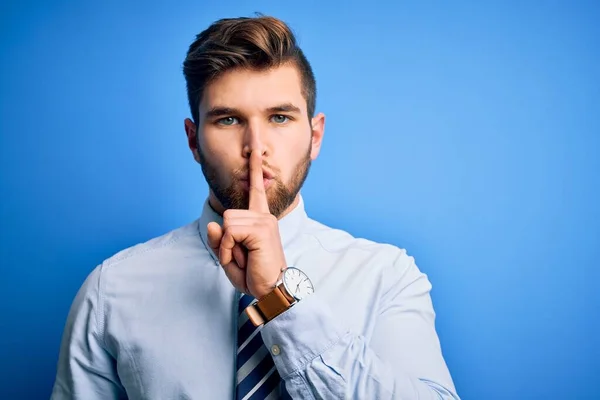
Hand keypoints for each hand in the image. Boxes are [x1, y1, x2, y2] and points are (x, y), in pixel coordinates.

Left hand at [206, 151, 286, 298]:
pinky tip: (244, 258)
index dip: (255, 168)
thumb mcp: (229, 256)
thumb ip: (220, 240)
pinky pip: (230, 232)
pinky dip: (230, 249)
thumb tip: (215, 223)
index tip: (255, 148)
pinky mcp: (262, 229)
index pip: (256, 189)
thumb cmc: (254, 274)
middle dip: (226, 240)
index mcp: (260, 219)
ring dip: (228, 246)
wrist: (272, 290)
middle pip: (227, 215)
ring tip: (244, 258)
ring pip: (227, 223)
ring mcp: (265, 221)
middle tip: (241, 257)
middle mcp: (264, 216)